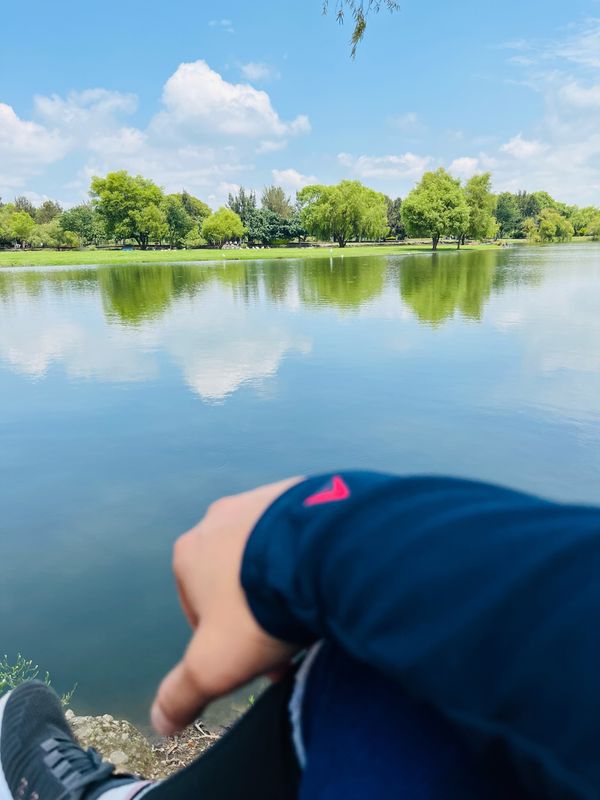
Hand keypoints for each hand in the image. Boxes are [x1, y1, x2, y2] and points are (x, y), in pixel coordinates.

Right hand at [151, 477, 303, 734]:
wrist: (321, 552)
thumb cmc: (259, 607)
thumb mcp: (214, 664)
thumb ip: (182, 693)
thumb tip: (160, 722)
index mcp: (190, 553)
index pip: (199, 611)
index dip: (226, 645)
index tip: (257, 665)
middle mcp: (220, 519)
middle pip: (235, 581)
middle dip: (257, 615)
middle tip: (288, 643)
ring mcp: (261, 500)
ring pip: (267, 554)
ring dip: (282, 583)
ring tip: (312, 612)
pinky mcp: (301, 491)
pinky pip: (300, 532)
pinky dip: (308, 556)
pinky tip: (327, 580)